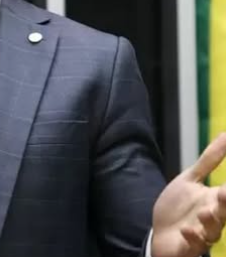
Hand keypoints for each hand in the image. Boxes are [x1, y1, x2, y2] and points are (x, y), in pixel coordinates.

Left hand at [152, 133, 225, 256]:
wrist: (162, 233)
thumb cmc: (180, 206)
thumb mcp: (190, 179)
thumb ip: (210, 160)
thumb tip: (225, 134)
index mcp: (216, 200)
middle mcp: (214, 218)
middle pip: (224, 211)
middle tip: (225, 192)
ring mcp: (202, 233)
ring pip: (212, 230)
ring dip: (210, 222)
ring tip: (206, 212)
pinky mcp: (189, 246)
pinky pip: (193, 244)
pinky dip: (192, 238)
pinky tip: (186, 230)